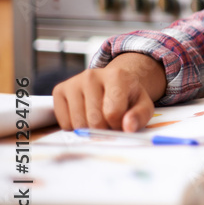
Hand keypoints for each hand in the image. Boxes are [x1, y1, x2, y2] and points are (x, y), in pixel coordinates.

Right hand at [52, 53, 166, 131]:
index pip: (113, 113)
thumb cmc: (128, 98)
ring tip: (99, 118)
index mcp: (116, 75)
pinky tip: (85, 116)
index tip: (122, 121)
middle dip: (104, 129)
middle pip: (94, 120)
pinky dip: (76, 127)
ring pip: (78, 124)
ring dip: (90, 130)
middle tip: (110, 123)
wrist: (112, 84)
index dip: (119, 125)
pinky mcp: (59, 91)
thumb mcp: (143, 105)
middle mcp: (91, 75)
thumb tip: (128, 127)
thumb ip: (139, 116)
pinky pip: (64, 123)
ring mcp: (73, 82)